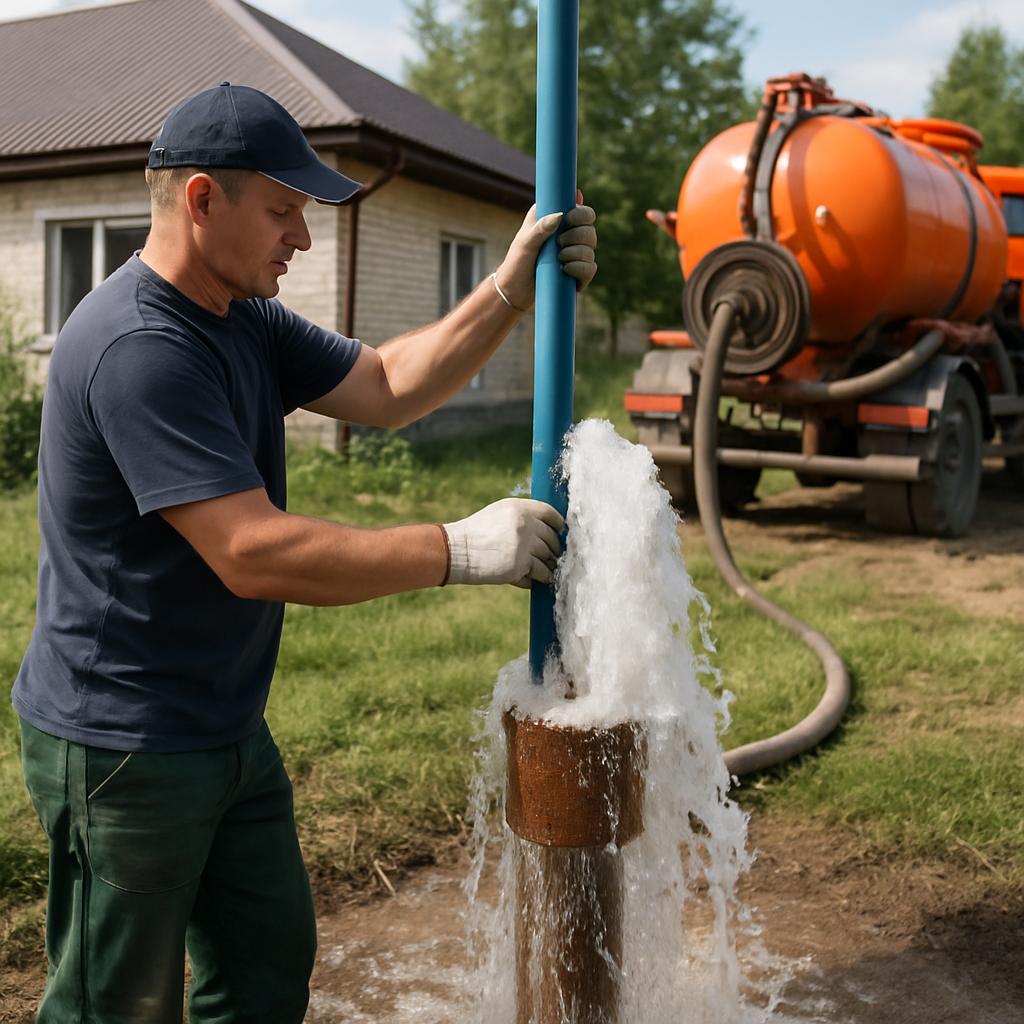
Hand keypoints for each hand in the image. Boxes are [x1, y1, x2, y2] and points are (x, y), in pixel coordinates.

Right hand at [442, 498, 563, 586]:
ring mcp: (525, 544)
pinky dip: (536, 579)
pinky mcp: (521, 564)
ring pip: (548, 558)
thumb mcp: (498, 515)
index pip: (550, 513)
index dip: (557, 525)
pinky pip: (540, 574)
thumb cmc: (476, 535)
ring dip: (546, 567)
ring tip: (540, 571)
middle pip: (552, 538)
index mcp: (519, 508)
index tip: (559, 533)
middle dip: (552, 550)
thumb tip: (546, 531)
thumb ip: (522, 518)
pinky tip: (528, 579)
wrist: (458, 551)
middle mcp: (525, 523)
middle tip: (548, 558)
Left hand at [494, 190, 597, 309]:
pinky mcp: (577, 274)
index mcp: (559, 221)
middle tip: (559, 243)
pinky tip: (566, 269)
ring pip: (591, 249)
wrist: (515, 292)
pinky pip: (590, 268)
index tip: (568, 219)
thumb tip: (560, 216)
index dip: (581, 214)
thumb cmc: (517, 262)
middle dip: (578, 235)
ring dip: (577, 252)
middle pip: (590, 230)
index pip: (583, 212)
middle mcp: (570, 236)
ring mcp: (575, 256)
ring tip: (559, 259)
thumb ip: (540, 228)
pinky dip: (581, 268)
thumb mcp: (525, 243)